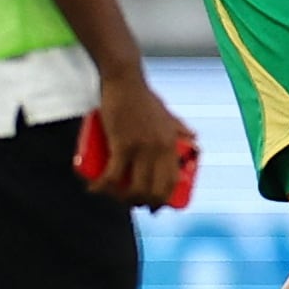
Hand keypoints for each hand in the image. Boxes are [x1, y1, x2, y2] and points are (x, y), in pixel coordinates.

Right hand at [93, 70, 193, 209]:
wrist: (125, 81)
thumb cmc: (144, 97)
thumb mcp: (167, 113)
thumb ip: (180, 127)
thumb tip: (194, 139)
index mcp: (172, 143)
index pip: (172, 180)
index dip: (163, 199)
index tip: (153, 207)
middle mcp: (161, 148)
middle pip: (153, 189)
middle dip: (141, 203)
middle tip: (129, 204)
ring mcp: (142, 147)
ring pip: (134, 187)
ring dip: (120, 198)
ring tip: (110, 196)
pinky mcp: (122, 144)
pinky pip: (112, 175)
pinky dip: (102, 187)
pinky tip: (94, 189)